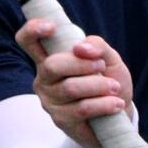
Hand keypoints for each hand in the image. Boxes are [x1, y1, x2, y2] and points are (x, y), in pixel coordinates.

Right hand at [15, 20, 133, 147]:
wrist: (119, 114)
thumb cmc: (109, 80)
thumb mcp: (108, 57)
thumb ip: (97, 45)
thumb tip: (80, 48)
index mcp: (50, 57)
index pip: (28, 40)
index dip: (33, 30)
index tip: (51, 27)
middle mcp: (44, 78)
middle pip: (52, 65)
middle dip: (82, 64)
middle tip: (102, 66)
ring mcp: (49, 100)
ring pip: (70, 88)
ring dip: (99, 86)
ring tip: (115, 88)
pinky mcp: (60, 120)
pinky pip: (81, 108)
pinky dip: (103, 104)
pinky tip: (116, 104)